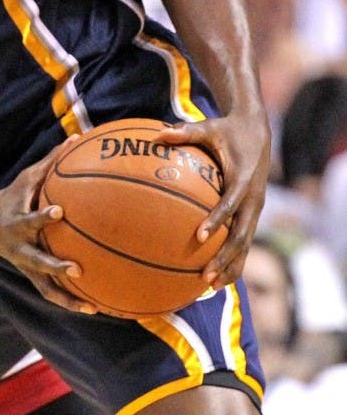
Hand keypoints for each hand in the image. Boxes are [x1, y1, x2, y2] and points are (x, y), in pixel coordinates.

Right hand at [0, 137, 96, 312]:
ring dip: (66, 297)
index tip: (60, 211)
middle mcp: (20, 246)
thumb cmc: (12, 196)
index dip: (43, 216)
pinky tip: (92, 307)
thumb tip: (77, 139)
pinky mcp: (30, 275)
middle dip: (55, 265)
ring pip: (44, 285)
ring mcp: (24, 264)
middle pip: (36, 259)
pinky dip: (69, 301)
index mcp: (18, 221)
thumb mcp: (27, 178)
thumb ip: (52, 162)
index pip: (30, 218)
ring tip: (90, 306)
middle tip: (77, 269)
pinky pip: (49, 292)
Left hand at [154, 112, 269, 290]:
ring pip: (246, 244)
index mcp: (243, 179)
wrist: (257, 132)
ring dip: (231, 266)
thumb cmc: (227, 130)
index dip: (216, 221)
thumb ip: (185, 132)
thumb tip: (157, 133)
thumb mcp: (208, 127)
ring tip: (210, 287)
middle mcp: (252, 199)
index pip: (229, 205)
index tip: (199, 237)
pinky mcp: (252, 214)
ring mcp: (254, 209)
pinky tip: (217, 277)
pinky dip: (233, 259)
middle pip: (241, 235)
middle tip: (205, 276)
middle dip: (225, 258)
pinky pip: (244, 240)